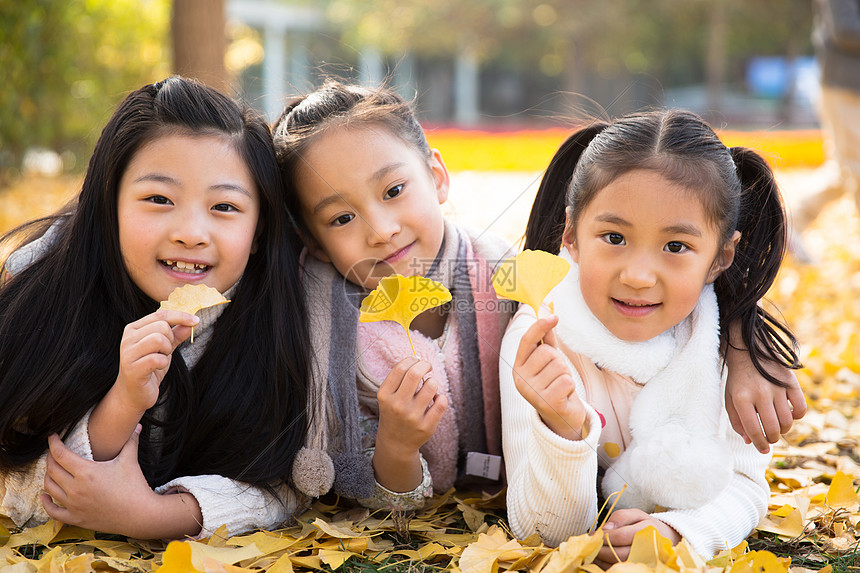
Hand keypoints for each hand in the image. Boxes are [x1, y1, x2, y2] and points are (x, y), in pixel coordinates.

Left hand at [42, 429, 202, 538]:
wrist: (139, 514)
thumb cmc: (135, 486)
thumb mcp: (130, 461)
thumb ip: (130, 441)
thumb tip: (137, 426)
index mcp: (87, 472)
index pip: (60, 454)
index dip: (53, 443)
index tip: (53, 437)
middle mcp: (76, 488)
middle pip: (51, 469)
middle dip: (50, 458)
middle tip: (54, 451)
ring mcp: (74, 505)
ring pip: (49, 488)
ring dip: (47, 476)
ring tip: (52, 469)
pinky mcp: (76, 518)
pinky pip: (52, 511)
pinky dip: (46, 502)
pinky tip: (45, 495)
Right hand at [115, 309, 198, 412]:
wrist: (133, 394)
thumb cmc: (149, 368)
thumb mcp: (165, 348)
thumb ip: (177, 334)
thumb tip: (194, 322)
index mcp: (134, 329)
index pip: (160, 314)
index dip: (180, 316)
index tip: (195, 321)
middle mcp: (128, 338)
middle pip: (161, 326)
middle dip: (170, 339)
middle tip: (164, 352)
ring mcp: (128, 353)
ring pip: (158, 339)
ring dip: (166, 351)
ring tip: (160, 359)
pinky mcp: (132, 369)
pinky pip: (157, 359)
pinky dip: (163, 363)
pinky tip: (156, 369)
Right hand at [374, 357, 447, 491]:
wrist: (396, 444)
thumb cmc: (394, 413)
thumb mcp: (388, 396)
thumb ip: (399, 379)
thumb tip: (418, 359)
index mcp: (385, 395)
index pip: (400, 368)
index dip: (412, 359)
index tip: (417, 360)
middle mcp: (397, 405)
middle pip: (415, 373)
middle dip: (425, 364)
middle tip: (428, 366)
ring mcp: (412, 417)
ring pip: (431, 385)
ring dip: (433, 382)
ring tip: (429, 388)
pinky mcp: (426, 426)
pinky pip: (442, 402)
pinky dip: (441, 397)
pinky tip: (435, 400)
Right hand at [512, 316, 585, 439]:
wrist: (561, 418)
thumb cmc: (554, 385)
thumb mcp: (548, 363)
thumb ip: (546, 341)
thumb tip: (549, 316)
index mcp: (518, 367)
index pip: (527, 341)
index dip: (539, 326)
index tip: (554, 316)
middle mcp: (521, 379)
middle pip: (547, 353)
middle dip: (559, 360)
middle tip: (558, 375)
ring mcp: (532, 392)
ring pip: (559, 366)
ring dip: (566, 374)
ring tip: (561, 386)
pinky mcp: (547, 402)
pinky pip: (566, 381)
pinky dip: (570, 387)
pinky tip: (564, 395)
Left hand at [596, 508, 680, 565]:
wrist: (666, 539)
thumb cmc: (647, 525)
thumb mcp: (636, 514)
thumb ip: (620, 516)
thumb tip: (606, 527)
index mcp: (647, 530)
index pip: (621, 536)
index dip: (605, 536)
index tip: (594, 535)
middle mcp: (647, 548)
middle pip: (619, 553)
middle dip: (601, 550)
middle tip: (591, 546)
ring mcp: (644, 561)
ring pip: (619, 564)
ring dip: (602, 560)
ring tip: (594, 553)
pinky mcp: (640, 568)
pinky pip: (621, 569)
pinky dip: (608, 566)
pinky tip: (602, 560)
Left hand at [724, 341, 805, 453]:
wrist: (748, 351)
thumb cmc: (738, 380)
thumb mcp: (730, 399)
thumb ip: (737, 421)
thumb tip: (750, 441)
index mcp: (742, 398)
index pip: (754, 430)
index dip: (759, 444)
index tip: (762, 449)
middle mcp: (760, 393)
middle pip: (773, 428)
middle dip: (772, 438)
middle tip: (770, 437)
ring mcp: (777, 388)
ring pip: (787, 421)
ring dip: (783, 429)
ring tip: (776, 425)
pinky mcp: (791, 382)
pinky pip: (801, 408)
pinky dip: (797, 416)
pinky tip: (789, 414)